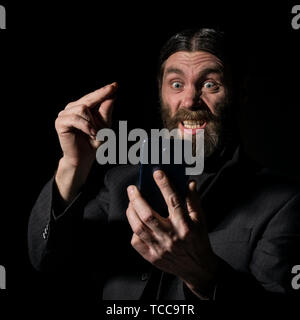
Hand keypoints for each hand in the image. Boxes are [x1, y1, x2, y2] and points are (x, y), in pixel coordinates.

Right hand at [55, 82, 117, 167]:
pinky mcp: (60, 122)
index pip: (94, 95)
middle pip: (89, 98)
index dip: (104, 90)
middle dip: (100, 104)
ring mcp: (65, 114)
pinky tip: (91, 134)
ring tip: (95, 133)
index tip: (115, 85)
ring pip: (82, 108)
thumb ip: (106, 112)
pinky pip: (75, 118)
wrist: (84, 157)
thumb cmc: (93, 142)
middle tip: (109, 107)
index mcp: (83, 106)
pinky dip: (86, 126)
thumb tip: (111, 97)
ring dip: (92, 122)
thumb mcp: (105, 126)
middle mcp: (73, 107)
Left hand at [126, 170, 217, 297]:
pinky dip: (133, 229)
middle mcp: (171, 236)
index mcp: (185, 225)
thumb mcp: (201, 220)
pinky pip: (136, 242)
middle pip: (148, 215)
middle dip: (137, 199)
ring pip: (139, 227)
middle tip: (132, 189)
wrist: (197, 268)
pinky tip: (135, 221)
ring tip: (130, 202)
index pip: (173, 201)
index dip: (165, 185)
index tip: (157, 173)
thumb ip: (193, 200)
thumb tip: (189, 183)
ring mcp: (160, 248)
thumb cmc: (198, 241)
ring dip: (131, 212)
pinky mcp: (152, 257)